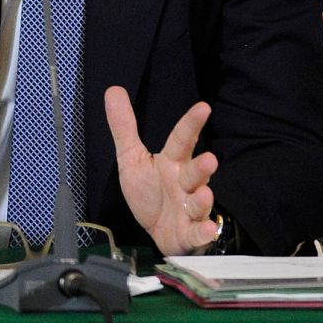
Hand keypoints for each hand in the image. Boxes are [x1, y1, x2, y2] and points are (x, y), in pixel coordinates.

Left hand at [105, 85, 220, 255]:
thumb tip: (113, 89)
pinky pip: (199, 232)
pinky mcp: (190, 232)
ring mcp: (190, 209)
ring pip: (199, 202)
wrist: (157, 231)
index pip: (181, 141)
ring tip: (204, 193)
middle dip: (202, 167)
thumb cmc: (150, 192)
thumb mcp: (131, 158)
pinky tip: (208, 229)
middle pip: (195, 172)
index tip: (203, 107)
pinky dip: (205, 231)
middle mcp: (184, 183)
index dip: (191, 124)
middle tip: (209, 159)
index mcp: (171, 163)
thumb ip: (124, 127)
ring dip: (203, 199)